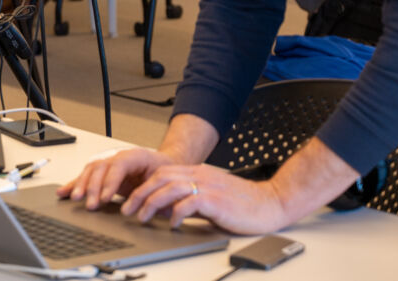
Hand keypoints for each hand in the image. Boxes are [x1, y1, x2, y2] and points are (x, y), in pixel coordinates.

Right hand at [58, 147, 176, 210]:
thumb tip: (144, 206)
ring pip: (90, 170)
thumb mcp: (164, 181)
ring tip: (75, 199)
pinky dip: (75, 184)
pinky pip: (87, 176)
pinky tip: (64, 192)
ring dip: (81, 185)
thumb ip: (152, 192)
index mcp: (135, 155)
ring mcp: (110, 163)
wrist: (167, 165)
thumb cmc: (166, 173)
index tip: (105, 198)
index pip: (118, 165)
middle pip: (100, 167)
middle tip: (90, 204)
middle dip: (92, 186)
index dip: (109, 182)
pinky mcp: (104, 173)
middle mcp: (119, 156)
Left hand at [120, 163, 290, 234]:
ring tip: (141, 217)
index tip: (129, 200)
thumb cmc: (242, 203)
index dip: (141, 186)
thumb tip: (165, 211)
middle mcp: (199, 175)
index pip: (160, 174)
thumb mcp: (209, 198)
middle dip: (139, 194)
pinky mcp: (216, 199)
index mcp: (196, 172)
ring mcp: (207, 186)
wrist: (271, 203)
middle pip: (159, 178)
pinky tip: (173, 224)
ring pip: (169, 188)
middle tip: (127, 209)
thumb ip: (188, 200)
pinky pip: (189, 202)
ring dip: (151, 203)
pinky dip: (176, 213)